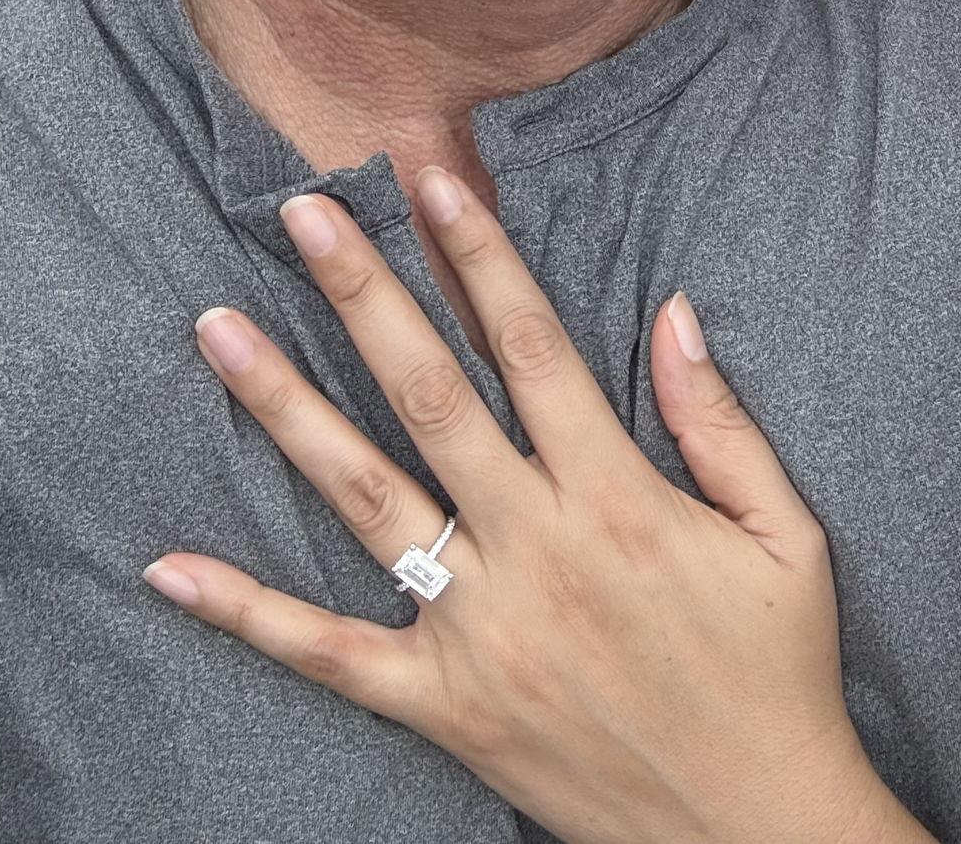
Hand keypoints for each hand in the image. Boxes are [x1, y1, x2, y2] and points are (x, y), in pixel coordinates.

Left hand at [143, 169, 922, 843]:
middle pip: (431, 396)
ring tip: (221, 329)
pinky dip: (247, 613)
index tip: (433, 181)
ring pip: (365, 498)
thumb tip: (675, 311)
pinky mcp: (444, 705)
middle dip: (363, 294)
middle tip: (303, 214)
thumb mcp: (787, 535)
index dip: (481, 256)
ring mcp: (479, 630)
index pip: (534, 346)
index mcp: (619, 497)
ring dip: (288, 406)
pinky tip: (173, 567)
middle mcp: (536, 549)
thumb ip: (721, 421)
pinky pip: (330, 653)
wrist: (751, 832)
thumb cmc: (778, 671)